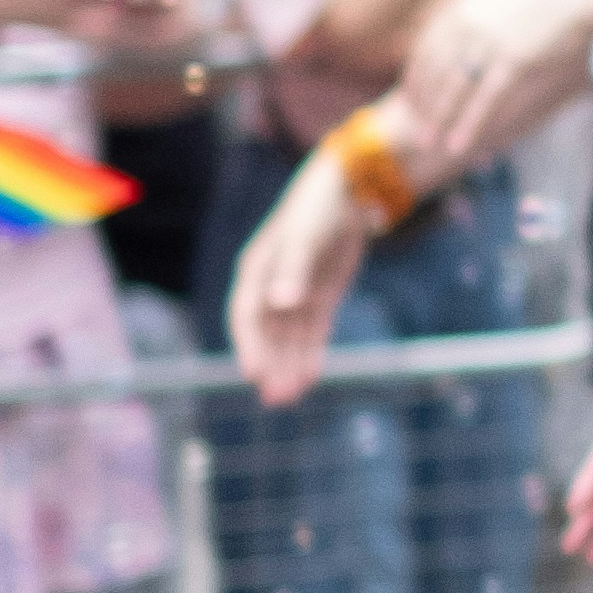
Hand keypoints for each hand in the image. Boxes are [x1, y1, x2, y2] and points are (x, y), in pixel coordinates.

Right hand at [229, 150, 372, 406]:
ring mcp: (296, 294)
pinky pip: (312, 332)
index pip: (246, 315)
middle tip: (276, 400)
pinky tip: (312, 377)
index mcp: (256, 271)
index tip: (253, 374)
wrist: (347, 192)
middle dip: (271, 366)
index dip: (249, 345)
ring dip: (289, 366)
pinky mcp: (320, 297)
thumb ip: (292, 271)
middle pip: (267, 334)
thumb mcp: (304, 238)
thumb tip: (279, 303)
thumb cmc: (317, 210)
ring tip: (292, 399)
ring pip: (289, 339)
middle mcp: (272, 287)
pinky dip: (311, 354)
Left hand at [392, 0, 552, 187]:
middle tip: (415, 132)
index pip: (423, 53)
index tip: (409, 105)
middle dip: (422, 106)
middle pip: (434, 74)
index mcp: (457, 11)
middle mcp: (466, 25)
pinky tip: (459, 146)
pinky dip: (469, 125)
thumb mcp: (490, 3)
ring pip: (454, 89)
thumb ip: (465, 20)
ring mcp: (489, 42)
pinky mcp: (514, 59)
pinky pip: (484, 99)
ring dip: (438, 119)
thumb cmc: (534, 2)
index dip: (414, 82)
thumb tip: (446, 39)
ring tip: (428, 144)